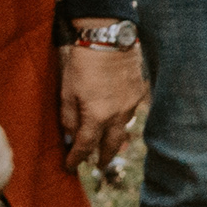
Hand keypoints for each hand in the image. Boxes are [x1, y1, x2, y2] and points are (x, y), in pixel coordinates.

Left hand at [58, 39, 146, 175]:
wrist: (109, 40)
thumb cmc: (83, 64)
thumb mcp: (67, 91)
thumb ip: (68, 117)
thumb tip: (70, 135)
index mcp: (97, 116)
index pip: (86, 146)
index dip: (76, 158)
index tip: (70, 166)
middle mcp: (118, 115)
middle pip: (112, 145)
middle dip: (104, 158)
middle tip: (98, 166)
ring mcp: (131, 104)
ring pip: (124, 129)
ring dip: (115, 139)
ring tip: (107, 144)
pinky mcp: (139, 93)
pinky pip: (131, 113)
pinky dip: (122, 120)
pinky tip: (116, 118)